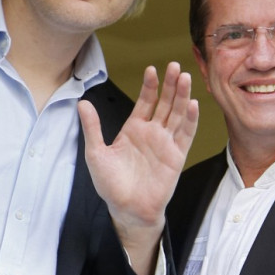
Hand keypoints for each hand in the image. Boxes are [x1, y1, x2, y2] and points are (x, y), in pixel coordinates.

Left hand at [78, 62, 198, 274]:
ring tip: (185, 78)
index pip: (146, 101)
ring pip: (177, 114)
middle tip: (174, 66)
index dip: (150, 86)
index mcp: (134, 129)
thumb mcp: (96, 153)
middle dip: (170, 84)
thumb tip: (82, 102)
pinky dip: (190, 119)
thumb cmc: (111, 184)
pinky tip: (193, 104)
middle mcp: (153, 132)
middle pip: (165, 102)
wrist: (126, 209)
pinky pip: (185, 134)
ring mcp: (166, 143)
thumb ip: (92, 127)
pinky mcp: (176, 155)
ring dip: (182, 96)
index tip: (151, 70)